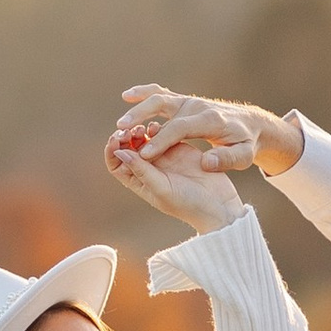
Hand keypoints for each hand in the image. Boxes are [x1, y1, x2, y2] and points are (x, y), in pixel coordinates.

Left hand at [104, 112, 243, 230]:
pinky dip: (157, 127)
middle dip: (126, 137)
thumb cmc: (188, 204)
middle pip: (128, 147)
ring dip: (140, 130)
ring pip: (144, 138)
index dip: (112, 150)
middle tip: (130, 130)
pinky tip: (158, 125)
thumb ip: (142, 171)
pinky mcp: (177, 147)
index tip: (116, 140)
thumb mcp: (162, 189)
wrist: (218, 203)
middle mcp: (148, 168)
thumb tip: (119, 153)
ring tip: (145, 128)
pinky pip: (162, 133)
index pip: (116, 164)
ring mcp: (163, 157)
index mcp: (139, 181)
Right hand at [117, 85, 304, 180]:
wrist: (250, 122)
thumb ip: (227, 159)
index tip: (145, 155)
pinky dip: (144, 92)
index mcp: (209, 120)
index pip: (180, 128)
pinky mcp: (184, 101)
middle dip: (141, 116)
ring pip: (159, 97)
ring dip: (138, 105)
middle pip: (164, 105)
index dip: (161, 141)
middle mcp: (196, 106)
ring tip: (121, 121)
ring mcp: (189, 102)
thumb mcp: (244, 156)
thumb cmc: (245, 142)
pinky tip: (127, 95)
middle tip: (122, 131)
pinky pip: (161, 93)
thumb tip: (206, 162)